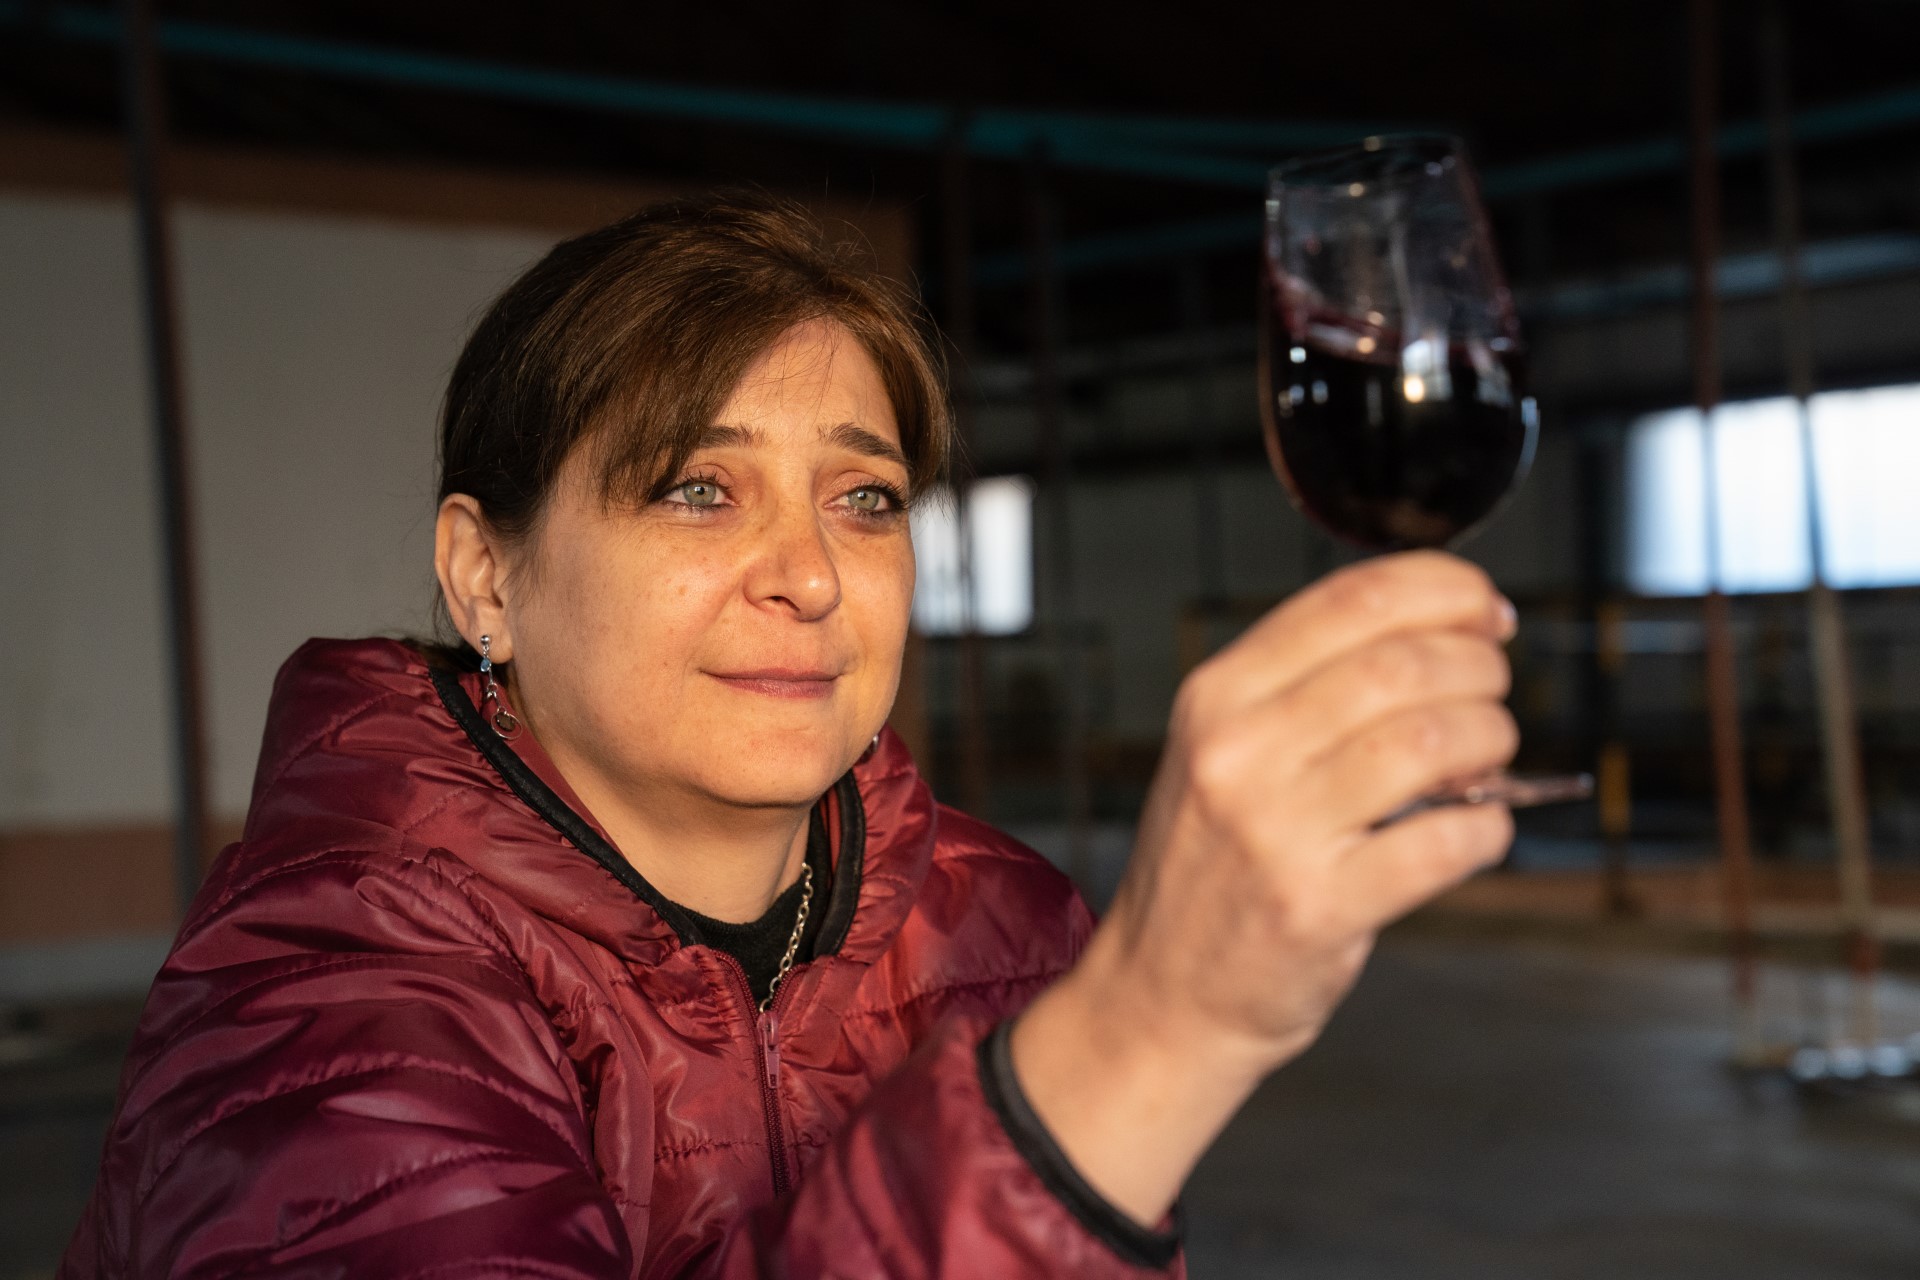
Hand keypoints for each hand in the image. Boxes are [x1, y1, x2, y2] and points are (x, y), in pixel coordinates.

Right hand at [1011, 551, 1518, 1222]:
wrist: (1161, 994)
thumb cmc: (1213, 866)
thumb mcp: (1223, 750)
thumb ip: (1309, 689)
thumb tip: (1449, 633)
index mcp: (1218, 695)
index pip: (1352, 598)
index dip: (1444, 588)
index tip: (1484, 608)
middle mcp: (1238, 751)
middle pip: (1404, 663)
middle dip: (1479, 667)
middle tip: (1493, 694)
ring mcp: (1275, 829)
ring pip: (1433, 741)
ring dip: (1491, 741)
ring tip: (1486, 759)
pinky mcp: (1318, 905)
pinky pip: (1447, 841)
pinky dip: (1488, 829)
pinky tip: (1476, 831)